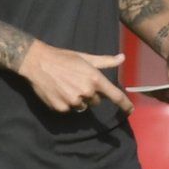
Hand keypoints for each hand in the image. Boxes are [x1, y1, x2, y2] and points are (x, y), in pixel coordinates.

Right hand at [18, 41, 133, 113]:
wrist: (38, 63)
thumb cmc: (64, 58)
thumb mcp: (86, 58)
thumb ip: (106, 61)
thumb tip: (122, 58)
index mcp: (95, 79)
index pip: (115, 96)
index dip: (125, 105)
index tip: (130, 111)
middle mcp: (86, 92)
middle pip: (97, 101)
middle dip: (92, 94)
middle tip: (79, 82)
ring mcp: (73, 101)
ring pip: (83, 106)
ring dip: (79, 99)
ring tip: (68, 86)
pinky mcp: (60, 108)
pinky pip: (69, 109)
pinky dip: (66, 103)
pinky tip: (59, 92)